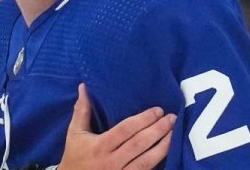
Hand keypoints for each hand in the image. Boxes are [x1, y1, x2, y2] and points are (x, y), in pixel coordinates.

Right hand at [58, 83, 175, 169]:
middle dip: (158, 130)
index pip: (126, 130)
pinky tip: (167, 153)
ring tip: (174, 133)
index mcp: (100, 146)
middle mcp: (111, 162)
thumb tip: (84, 87)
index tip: (158, 110)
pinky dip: (157, 163)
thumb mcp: (74, 134)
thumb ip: (82, 111)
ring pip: (146, 162)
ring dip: (163, 147)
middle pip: (139, 144)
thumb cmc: (74, 157)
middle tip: (172, 118)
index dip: (143, 120)